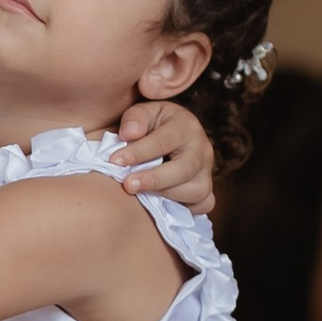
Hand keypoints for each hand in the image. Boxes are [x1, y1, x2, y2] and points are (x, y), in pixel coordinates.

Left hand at [111, 96, 217, 212]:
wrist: (164, 139)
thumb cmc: (150, 126)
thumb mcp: (141, 113)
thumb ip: (134, 118)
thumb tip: (129, 134)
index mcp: (187, 125)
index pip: (163, 141)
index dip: (138, 153)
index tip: (114, 161)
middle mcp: (202, 149)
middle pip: (184, 169)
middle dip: (154, 179)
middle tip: (128, 184)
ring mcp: (206, 172)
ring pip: (196, 190)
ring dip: (166, 195)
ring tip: (140, 193)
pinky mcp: (207, 191)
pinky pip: (203, 204)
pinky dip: (184, 207)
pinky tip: (160, 204)